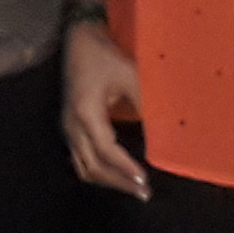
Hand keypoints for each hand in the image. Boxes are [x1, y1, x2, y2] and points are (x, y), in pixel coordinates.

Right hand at [62, 21, 148, 197]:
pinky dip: (100, 171)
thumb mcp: (128, 74)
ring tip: (134, 188)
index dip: (124, 168)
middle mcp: (72, 126)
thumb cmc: (103, 55)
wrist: (77, 40)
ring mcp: (68, 129)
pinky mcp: (71, 128)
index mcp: (85, 113)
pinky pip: (82, 159)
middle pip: (93, 167)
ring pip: (85, 167)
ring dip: (109, 181)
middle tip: (145, 192)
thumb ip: (144, 102)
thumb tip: (164, 130)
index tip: (144, 180)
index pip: (105, 150)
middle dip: (119, 182)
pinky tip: (118, 174)